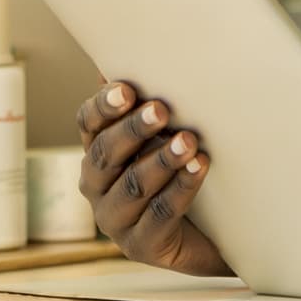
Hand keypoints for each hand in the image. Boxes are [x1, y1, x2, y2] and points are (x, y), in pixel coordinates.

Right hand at [75, 82, 232, 277]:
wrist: (212, 233)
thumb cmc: (180, 172)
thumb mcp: (165, 134)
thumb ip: (148, 101)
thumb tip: (132, 54)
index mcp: (98, 153)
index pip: (88, 124)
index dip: (104, 106)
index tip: (127, 88)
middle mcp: (98, 187)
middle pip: (106, 154)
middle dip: (134, 130)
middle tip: (162, 109)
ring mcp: (116, 220)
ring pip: (133, 187)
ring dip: (161, 160)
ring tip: (189, 141)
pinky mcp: (141, 246)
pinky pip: (159, 216)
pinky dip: (180, 189)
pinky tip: (198, 169)